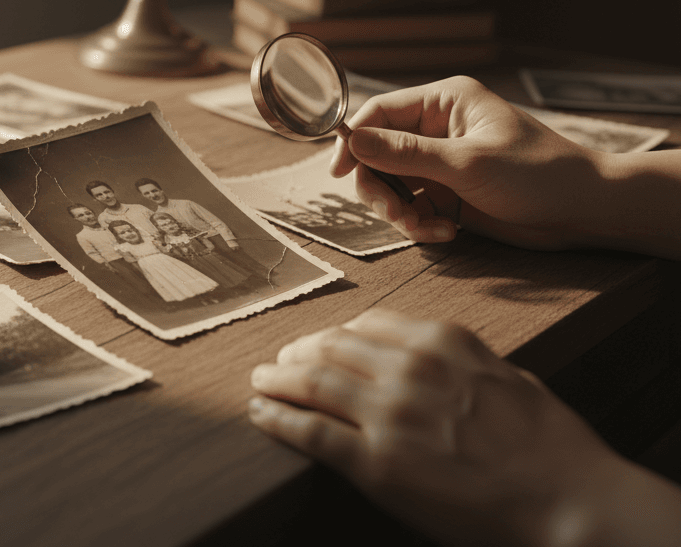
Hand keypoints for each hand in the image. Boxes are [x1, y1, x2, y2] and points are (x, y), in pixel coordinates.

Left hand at [248, 308, 680, 546]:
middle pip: (330, 348)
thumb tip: (438, 356)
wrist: (570, 502)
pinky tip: (260, 414)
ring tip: (259, 383)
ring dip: (276, 380)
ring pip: (311, 383)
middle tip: (278, 362)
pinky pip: (309, 432)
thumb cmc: (553, 447)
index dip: (333, 335)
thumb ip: (465, 361)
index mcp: (442, 342)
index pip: (366, 326)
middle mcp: (408, 368)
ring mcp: (388, 414)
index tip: (318, 343)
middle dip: (297, 354)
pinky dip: (276, 419)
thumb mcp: (510, 377)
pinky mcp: (374, 463)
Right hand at [328, 76, 602, 249]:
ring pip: (392, 186)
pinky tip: (446, 233)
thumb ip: (405, 153)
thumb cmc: (537, 173)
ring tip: (426, 229)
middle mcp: (438, 129)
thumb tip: (351, 141)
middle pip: (377, 155)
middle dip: (380, 188)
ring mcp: (443, 163)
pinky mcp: (450, 193)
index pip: (379, 113)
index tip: (337, 173)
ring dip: (401, 212)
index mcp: (444, 103)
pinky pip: (413, 208)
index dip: (353, 141)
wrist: (584, 211)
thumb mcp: (466, 163)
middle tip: (395, 214)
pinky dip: (420, 224)